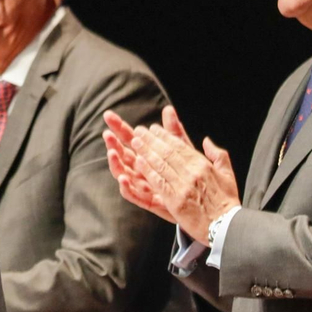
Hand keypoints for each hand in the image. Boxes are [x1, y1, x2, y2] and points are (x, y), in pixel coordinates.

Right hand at [102, 106, 192, 222]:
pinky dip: (127, 187)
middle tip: (107, 134)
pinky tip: (123, 178)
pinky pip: (134, 196)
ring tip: (112, 153)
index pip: (129, 138)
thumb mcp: (184, 149)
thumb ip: (174, 131)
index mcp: (148, 155)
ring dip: (116, 164)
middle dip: (113, 144)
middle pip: (123, 155)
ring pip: (124, 174)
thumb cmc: (191, 174)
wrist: (203, 201)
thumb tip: (168, 109)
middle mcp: (142, 170)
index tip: (108, 115)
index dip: (119, 127)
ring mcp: (144, 186)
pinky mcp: (150, 201)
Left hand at [129, 122, 240, 244]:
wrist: (226, 227)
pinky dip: (148, 171)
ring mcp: (182, 187)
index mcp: (203, 165)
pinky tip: (139, 162)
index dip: (164, 136)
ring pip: (160, 164)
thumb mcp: (228, 174)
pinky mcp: (175, 202)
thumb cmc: (227, 202)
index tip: (153, 129)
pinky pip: (158, 183)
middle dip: (151, 140)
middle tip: (139, 132)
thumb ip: (218, 154)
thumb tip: (205, 140)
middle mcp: (192, 173)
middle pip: (167, 152)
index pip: (179, 146)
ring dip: (146, 152)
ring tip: (135, 142)